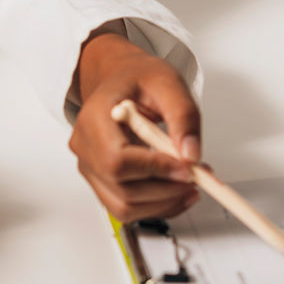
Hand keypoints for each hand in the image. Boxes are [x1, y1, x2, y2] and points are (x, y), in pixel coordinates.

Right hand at [68, 31, 202, 221]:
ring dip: (164, 203)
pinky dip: (157, 205)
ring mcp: (90, 167)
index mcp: (94, 117)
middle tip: (198, 177)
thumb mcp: (168, 82)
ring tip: (192, 183)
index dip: (155, 170)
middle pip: (122, 190)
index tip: (187, 168)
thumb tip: (191, 155)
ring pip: (125, 206)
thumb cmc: (139, 77)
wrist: (121, 79)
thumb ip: (183, 115)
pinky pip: (127, 206)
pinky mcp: (102, 181)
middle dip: (166, 191)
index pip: (117, 160)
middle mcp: (85, 147)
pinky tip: (178, 190)